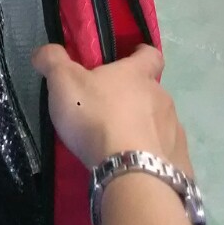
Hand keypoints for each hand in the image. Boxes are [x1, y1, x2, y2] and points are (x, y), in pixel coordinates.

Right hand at [32, 43, 192, 173]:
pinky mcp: (180, 162)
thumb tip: (43, 51)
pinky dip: (153, 159)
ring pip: (160, 124)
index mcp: (138, 75)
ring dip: (145, 130)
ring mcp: (174, 131)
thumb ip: (53, 61)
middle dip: (135, 100)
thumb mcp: (64, 83)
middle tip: (109, 113)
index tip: (129, 58)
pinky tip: (137, 169)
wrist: (131, 173)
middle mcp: (162, 98)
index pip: (150, 54)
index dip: (140, 54)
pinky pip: (167, 155)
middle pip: (152, 92)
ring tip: (121, 147)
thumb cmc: (97, 118)